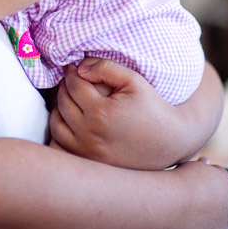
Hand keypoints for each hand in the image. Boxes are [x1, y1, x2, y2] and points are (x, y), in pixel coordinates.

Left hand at [49, 57, 187, 169]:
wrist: (170, 142)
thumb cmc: (152, 107)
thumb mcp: (134, 80)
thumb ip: (105, 68)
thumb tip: (80, 69)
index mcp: (101, 113)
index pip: (73, 85)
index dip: (71, 72)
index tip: (73, 66)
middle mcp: (90, 135)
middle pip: (63, 103)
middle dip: (64, 86)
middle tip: (70, 78)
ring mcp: (87, 152)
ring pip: (57, 124)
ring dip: (59, 107)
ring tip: (69, 96)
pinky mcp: (89, 162)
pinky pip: (61, 144)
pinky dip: (60, 128)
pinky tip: (70, 117)